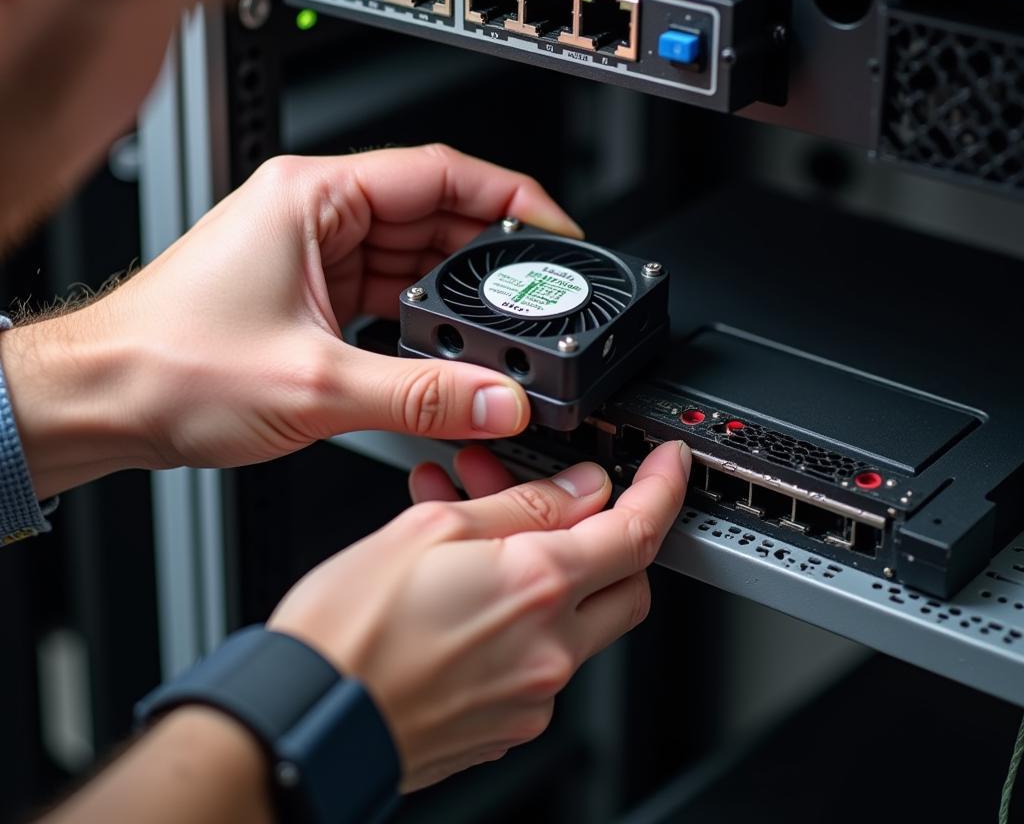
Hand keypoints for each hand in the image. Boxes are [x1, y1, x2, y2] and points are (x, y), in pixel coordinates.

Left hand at [0, 146, 581, 495]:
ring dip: (455, 294)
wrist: (100, 402)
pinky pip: (387, 293)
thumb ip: (422, 397)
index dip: (510, 197)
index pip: (440, 172)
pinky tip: (447, 349)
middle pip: (432, 214)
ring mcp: (311, 253)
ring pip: (412, 258)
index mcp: (313, 195)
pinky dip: (421, 319)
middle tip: (537, 296)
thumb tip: (496, 402)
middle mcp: (314, 213)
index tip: (554, 230)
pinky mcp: (309, 293)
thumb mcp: (314, 384)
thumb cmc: (165, 365)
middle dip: (489, 255)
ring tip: (500, 329)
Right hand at [269, 441, 689, 790]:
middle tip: (561, 499)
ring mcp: (530, 697)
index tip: (668, 465)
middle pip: (626, 583)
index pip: (637, 531)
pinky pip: (539, 658)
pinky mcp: (505, 726)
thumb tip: (578, 491)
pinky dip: (521, 614)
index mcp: (537, 589)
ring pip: (576, 618)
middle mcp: (548, 652)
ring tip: (477, 526)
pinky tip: (469, 583)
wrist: (306, 721)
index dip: (661, 489)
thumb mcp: (431, 531)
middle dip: (610, 535)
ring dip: (547, 568)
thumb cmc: (348, 629)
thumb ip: (520, 508)